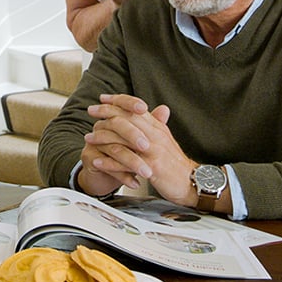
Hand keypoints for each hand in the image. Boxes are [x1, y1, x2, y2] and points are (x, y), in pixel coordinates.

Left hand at [80, 94, 195, 205]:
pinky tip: (97, 161)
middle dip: (106, 112)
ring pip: (123, 139)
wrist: (193, 182)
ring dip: (102, 137)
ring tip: (88, 138)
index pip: (135, 108)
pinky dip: (109, 162)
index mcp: (157, 127)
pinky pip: (125, 162)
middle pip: (126, 118)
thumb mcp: (167, 139)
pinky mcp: (151, 167)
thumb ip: (158, 124)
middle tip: (91, 111)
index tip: (103, 98)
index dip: (118, 101)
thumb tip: (158, 108)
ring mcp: (152, 150)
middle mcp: (154, 135)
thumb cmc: (177, 163)